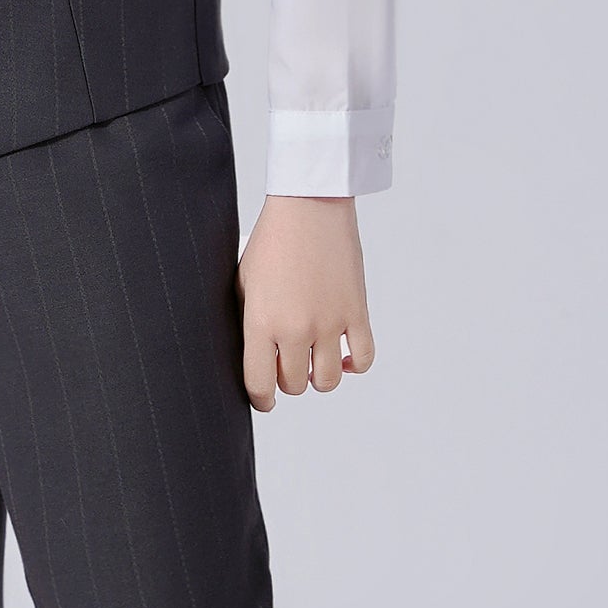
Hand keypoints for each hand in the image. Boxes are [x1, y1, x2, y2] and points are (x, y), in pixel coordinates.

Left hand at [236, 194, 374, 408]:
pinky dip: (354, 365)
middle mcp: (297, 328)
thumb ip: (248, 324)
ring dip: (319, 376)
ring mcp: (330, 322)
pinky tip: (343, 355)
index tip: (264, 400)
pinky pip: (364, 359)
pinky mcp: (357, 312)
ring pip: (328, 380)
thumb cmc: (271, 241)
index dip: (260, 399)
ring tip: (313, 359)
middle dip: (288, 380)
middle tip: (286, 363)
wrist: (308, 208)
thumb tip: (253, 357)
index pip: (260, 384)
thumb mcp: (243, 283)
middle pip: (294, 384)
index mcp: (262, 322)